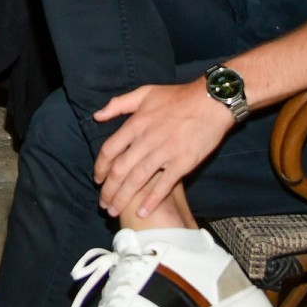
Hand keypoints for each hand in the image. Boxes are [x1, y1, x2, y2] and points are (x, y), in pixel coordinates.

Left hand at [92, 80, 231, 218]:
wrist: (210, 102)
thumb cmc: (177, 97)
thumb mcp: (144, 93)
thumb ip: (118, 104)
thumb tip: (97, 116)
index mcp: (135, 124)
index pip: (109, 150)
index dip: (100, 168)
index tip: (97, 180)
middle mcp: (146, 140)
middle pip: (119, 170)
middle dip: (108, 190)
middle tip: (103, 204)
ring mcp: (164, 153)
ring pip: (137, 180)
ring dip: (123, 198)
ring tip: (114, 211)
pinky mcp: (182, 163)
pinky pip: (163, 185)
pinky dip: (151, 200)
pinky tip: (142, 212)